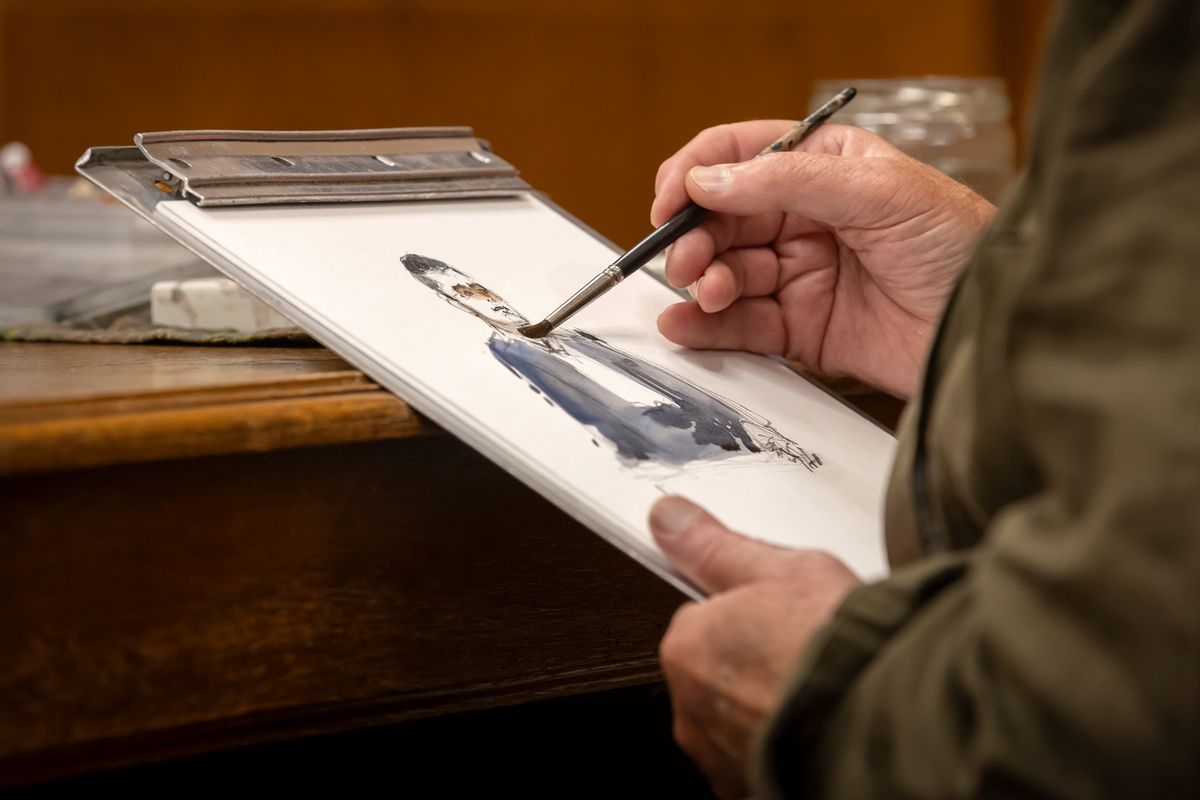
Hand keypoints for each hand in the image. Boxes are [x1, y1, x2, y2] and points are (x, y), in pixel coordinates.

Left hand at [649, 496, 860, 798]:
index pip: (702, 622)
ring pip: (741, 720)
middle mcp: (693, 711)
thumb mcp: (784, 570)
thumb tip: (668, 518)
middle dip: (758, 663)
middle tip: (810, 648)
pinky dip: (789, 745)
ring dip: (772, 706)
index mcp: (688, 648)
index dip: (750, 614)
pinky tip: (824, 724)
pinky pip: (765, 759)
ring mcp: (723, 758)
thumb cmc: (841, 650)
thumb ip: (716, 547)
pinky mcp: (756, 790)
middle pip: (720, 674)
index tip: (782, 615)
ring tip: (825, 687)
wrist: (890, 726)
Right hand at [651, 122, 995, 398]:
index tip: (671, 198)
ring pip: (728, 273)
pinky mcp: (804, 330)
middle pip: (725, 220)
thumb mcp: (878, 192)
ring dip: (704, 281)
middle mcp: (809, 219)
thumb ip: (787, 182)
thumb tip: (710, 181)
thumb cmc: (962, 246)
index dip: (699, 172)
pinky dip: (708, 326)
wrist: (994, 328)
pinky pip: (742, 325)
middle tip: (688, 258)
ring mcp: (803, 275)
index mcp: (827, 169)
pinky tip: (687, 324)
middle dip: (697, 236)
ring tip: (708, 291)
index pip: (744, 157)